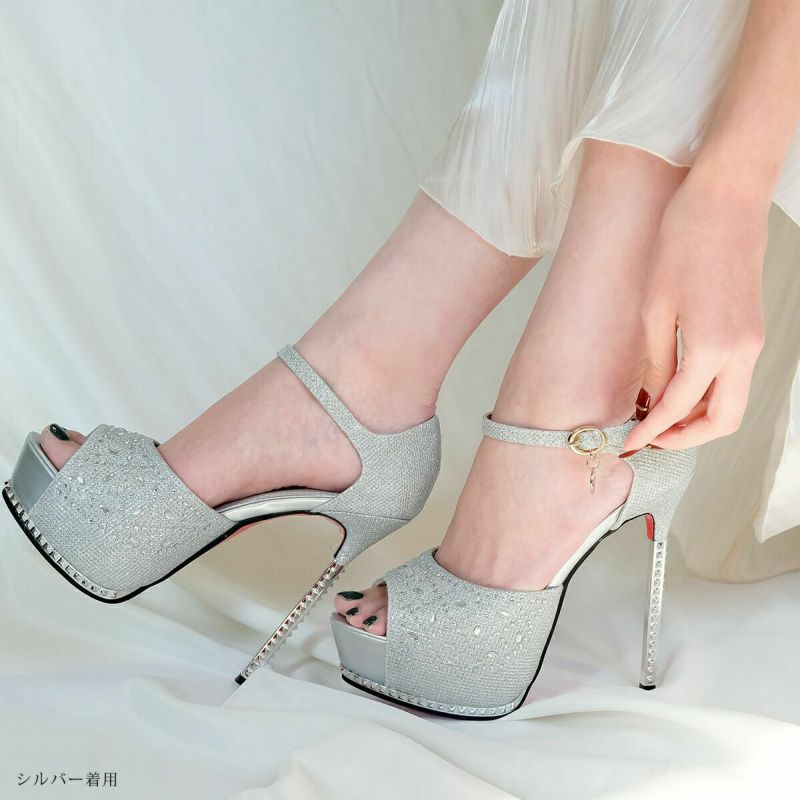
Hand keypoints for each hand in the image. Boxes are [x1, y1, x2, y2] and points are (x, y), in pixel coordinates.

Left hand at [622, 173, 767, 451]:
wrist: (725, 199)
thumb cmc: (683, 243)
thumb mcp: (655, 307)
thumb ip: (657, 360)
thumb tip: (654, 398)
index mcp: (713, 348)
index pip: (678, 408)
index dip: (650, 433)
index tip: (628, 445)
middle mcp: (742, 352)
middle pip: (722, 421)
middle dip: (685, 439)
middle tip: (649, 439)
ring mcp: (753, 342)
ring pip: (732, 403)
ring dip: (698, 419)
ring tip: (658, 417)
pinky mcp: (752, 331)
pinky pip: (733, 380)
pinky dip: (707, 395)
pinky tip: (675, 389)